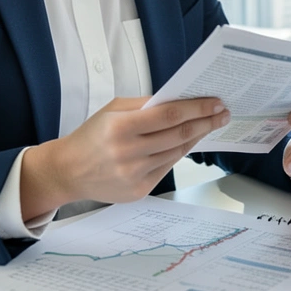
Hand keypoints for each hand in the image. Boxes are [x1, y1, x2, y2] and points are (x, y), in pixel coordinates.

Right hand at [20, 97, 228, 218]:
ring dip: (197, 137)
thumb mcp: (112, 110)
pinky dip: (179, 153)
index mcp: (120, 127)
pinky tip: (188, 142)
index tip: (216, 102)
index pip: (169, 115)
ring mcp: (135, 175)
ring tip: (210, 124)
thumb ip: (144, 104)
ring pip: (176, 152)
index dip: (196, 108)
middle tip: (222, 113)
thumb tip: (179, 100)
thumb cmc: (91, 136)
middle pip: (178, 135)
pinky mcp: (139, 191)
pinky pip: (167, 168)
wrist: (68, 171)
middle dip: (205, 122)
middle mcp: (128, 153)